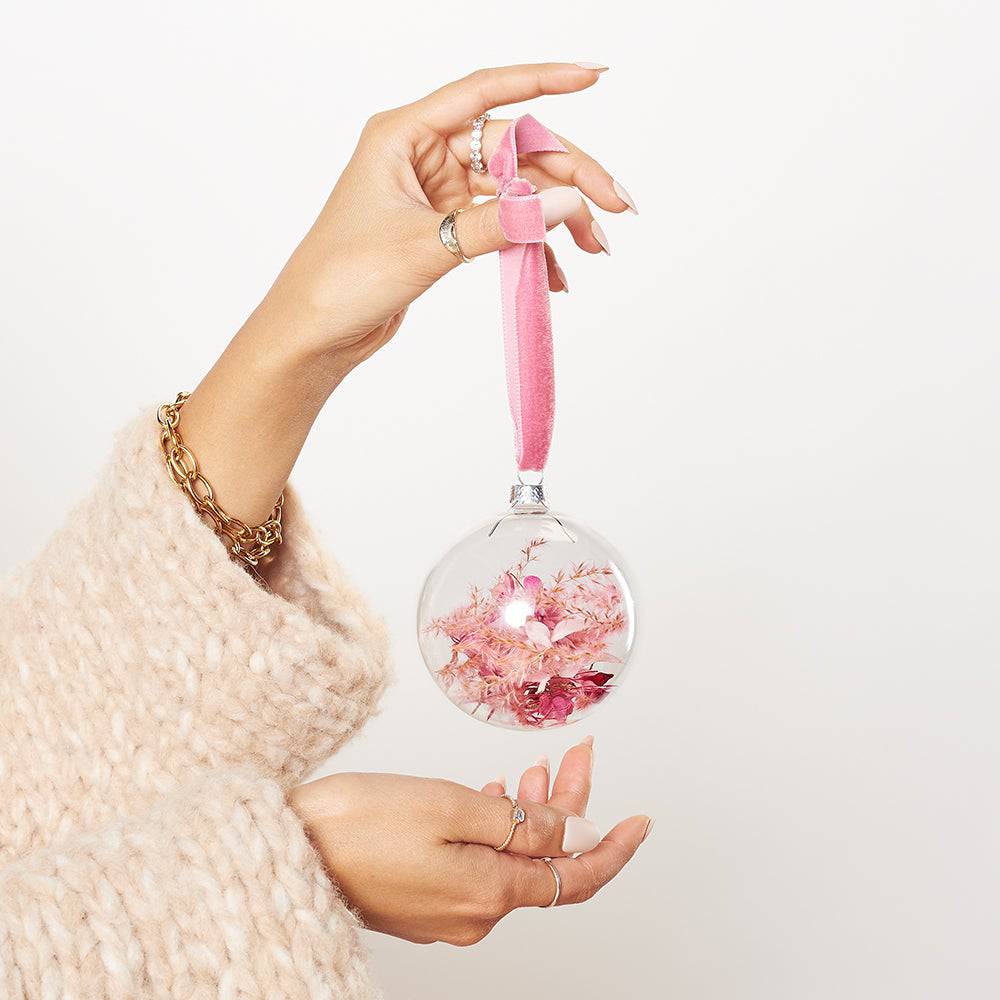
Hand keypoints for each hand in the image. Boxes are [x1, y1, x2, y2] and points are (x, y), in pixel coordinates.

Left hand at [178, 62, 636, 525]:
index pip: (484, 93)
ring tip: (595, 246)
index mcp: (405, 135)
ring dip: (556, 217)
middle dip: (567, 174)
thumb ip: (501, 222)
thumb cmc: (343, 279)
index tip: (591, 78)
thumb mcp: (427, 246)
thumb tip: (568, 201)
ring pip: (514, 190)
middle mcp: (423, 156)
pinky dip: (529, 246)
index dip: (543, 81)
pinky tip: (556, 274)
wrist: (314, 333)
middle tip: (615, 205)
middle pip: (513, 148)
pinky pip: (501, 225)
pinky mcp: (444, 229)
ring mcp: (436, 193)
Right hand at [289, 739, 651, 945]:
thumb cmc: (358, 823)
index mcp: (489, 894)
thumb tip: (580, 835)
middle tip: (576, 754)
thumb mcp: (452, 807)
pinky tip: (493, 796)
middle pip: (544, 861)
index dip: (612, 848)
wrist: (284, 847)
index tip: (640, 820)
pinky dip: (496, 827)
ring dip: (530, 812)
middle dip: (567, 807)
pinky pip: (480, 864)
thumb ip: (524, 825)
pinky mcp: (422, 897)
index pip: (575, 878)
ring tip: (537, 765)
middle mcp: (474, 913)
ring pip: (511, 858)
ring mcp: (446, 910)